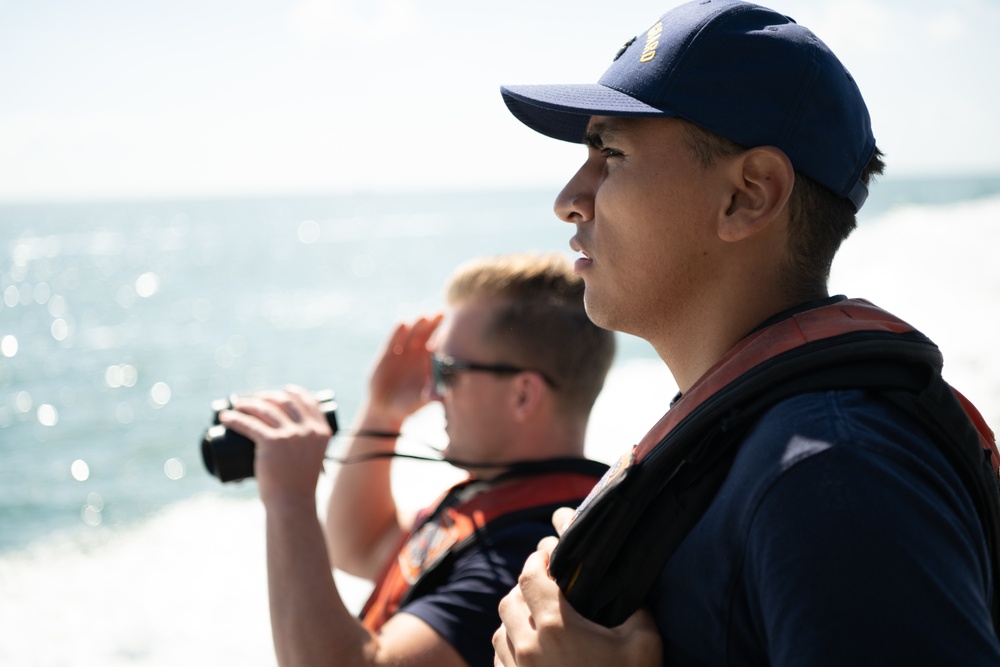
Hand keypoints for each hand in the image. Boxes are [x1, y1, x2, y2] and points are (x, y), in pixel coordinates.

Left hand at [219, 385, 332, 506]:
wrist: (293, 504)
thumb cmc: (299, 485)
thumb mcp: (312, 458)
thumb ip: (308, 444)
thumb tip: (291, 433)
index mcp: (321, 432)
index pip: (308, 401)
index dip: (292, 392)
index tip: (281, 391)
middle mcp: (308, 430)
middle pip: (285, 401)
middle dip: (267, 396)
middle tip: (254, 400)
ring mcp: (291, 435)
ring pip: (266, 409)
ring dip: (249, 404)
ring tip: (238, 405)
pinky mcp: (272, 443)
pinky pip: (250, 424)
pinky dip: (235, 419)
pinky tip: (226, 417)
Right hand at [365, 314, 443, 425]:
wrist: (386, 407)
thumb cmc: (410, 403)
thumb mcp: (422, 400)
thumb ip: (432, 396)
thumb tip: (444, 395)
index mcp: (433, 361)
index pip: (442, 344)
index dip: (447, 336)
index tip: (453, 330)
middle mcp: (420, 351)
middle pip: (430, 332)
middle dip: (435, 323)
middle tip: (441, 314)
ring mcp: (405, 349)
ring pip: (414, 331)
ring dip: (419, 324)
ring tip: (424, 317)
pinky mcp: (388, 351)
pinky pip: (394, 338)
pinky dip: (398, 331)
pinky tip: (403, 323)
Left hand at [493, 510, 662, 666]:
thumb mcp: (644, 644)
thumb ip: (637, 611)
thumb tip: (633, 591)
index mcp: (556, 625)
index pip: (530, 575)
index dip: (538, 560)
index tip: (549, 556)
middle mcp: (529, 645)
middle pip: (509, 600)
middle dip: (525, 588)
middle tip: (544, 585)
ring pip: (500, 631)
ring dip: (515, 619)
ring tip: (535, 617)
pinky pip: (499, 659)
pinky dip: (510, 648)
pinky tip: (528, 648)